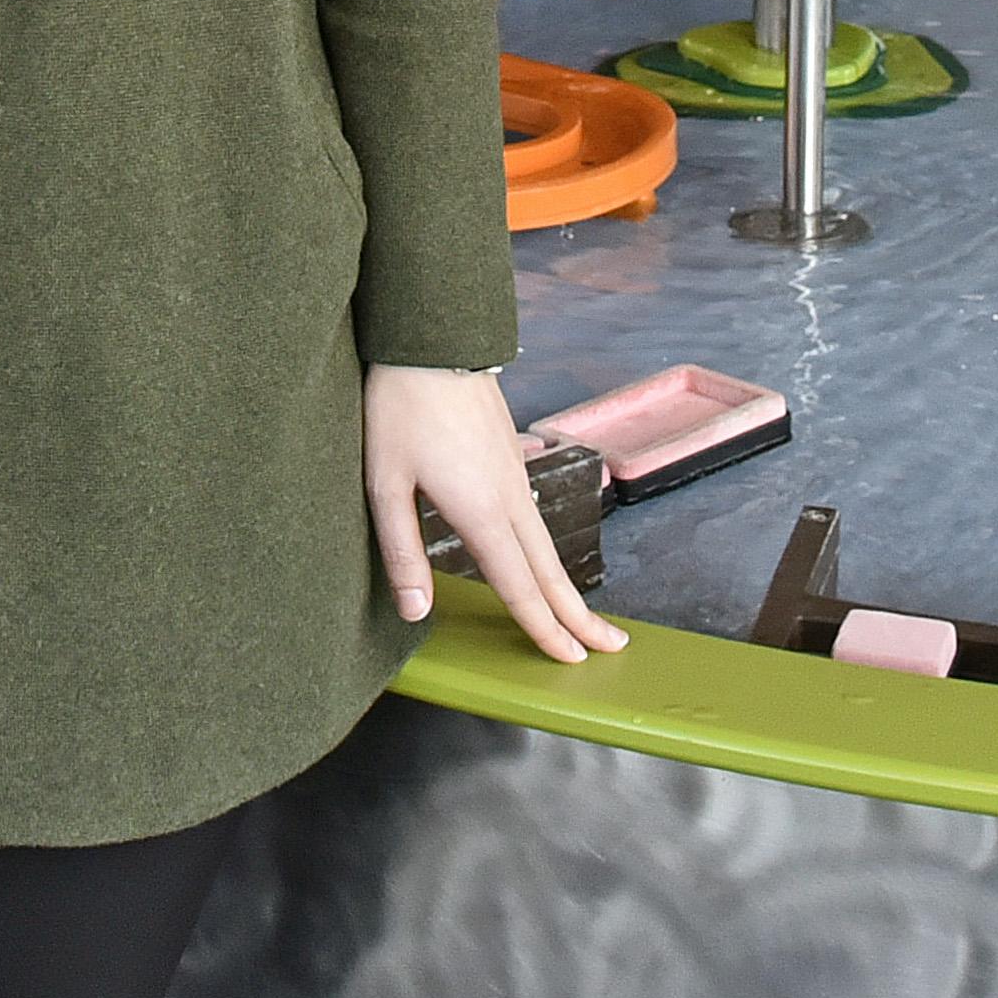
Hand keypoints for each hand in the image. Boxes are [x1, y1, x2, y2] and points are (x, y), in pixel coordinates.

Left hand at [367, 366, 624, 669]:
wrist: (432, 337)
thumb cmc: (400, 406)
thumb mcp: (385, 482)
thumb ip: (401, 551)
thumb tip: (416, 611)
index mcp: (482, 512)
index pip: (520, 586)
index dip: (543, 628)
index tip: (571, 660)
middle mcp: (510, 497)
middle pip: (550, 570)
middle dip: (580, 616)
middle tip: (612, 649)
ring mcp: (514, 474)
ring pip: (547, 543)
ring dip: (566, 585)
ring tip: (582, 616)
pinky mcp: (510, 455)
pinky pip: (535, 517)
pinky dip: (547, 551)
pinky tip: (539, 558)